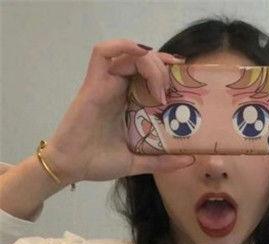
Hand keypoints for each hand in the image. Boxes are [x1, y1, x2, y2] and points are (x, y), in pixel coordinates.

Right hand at [44, 39, 192, 184]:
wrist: (72, 167)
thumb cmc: (99, 163)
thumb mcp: (137, 162)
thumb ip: (162, 161)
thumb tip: (190, 160)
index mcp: (129, 104)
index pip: (149, 76)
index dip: (167, 72)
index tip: (185, 81)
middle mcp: (119, 90)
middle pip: (143, 62)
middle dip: (163, 68)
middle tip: (173, 89)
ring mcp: (106, 85)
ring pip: (129, 55)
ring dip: (150, 63)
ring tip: (161, 86)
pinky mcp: (93, 84)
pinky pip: (102, 53)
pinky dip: (123, 46)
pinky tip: (141, 56)